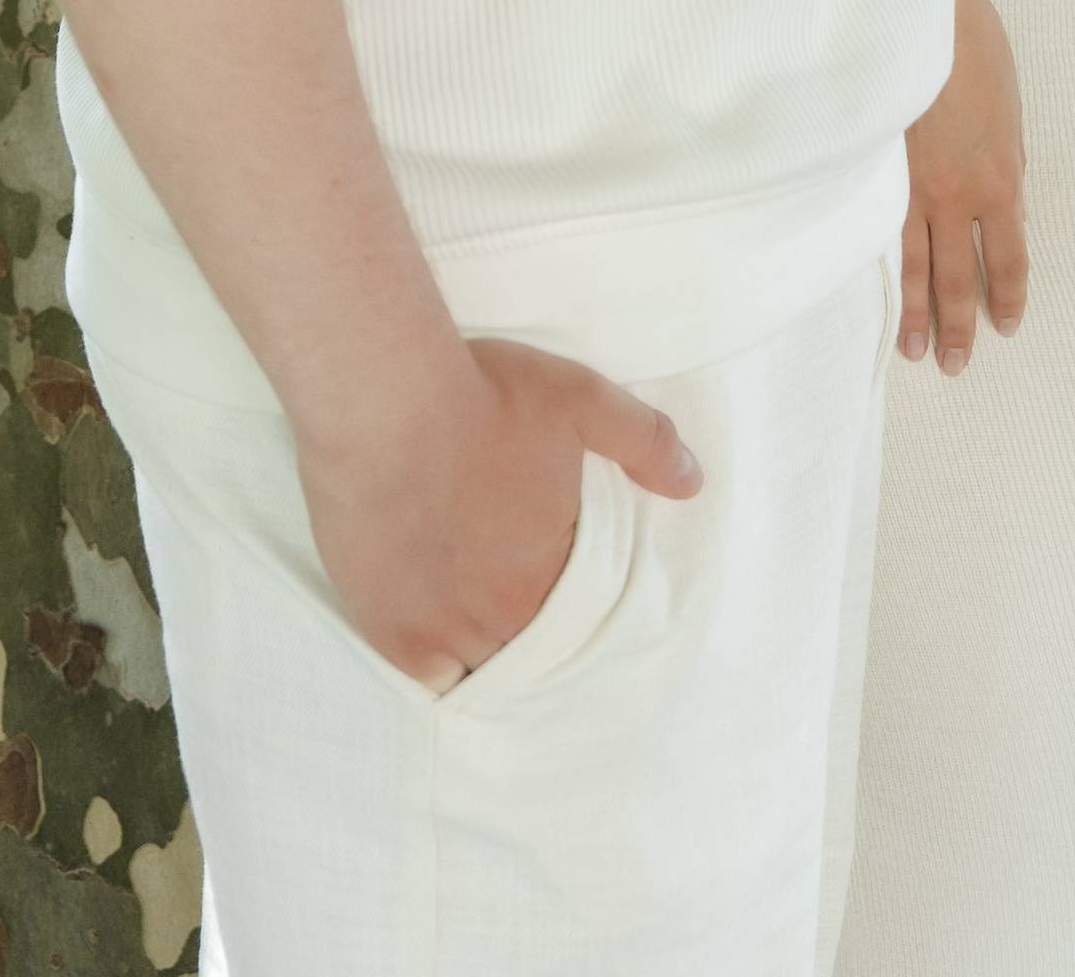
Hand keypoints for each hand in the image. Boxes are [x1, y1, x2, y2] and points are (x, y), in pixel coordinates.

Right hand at [297, 334, 699, 692]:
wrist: (382, 399)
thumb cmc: (481, 396)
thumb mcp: (581, 399)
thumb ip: (644, 442)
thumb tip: (692, 482)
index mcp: (550, 572)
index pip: (581, 620)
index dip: (579, 608)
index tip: (568, 589)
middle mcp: (499, 615)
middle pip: (530, 649)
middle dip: (534, 633)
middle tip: (525, 605)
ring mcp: (440, 627)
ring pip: (481, 669)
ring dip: (491, 652)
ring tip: (488, 625)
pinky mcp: (387, 627)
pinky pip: (428, 678)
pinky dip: (442, 669)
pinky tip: (443, 646)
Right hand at [900, 0, 1026, 373]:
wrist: (919, 14)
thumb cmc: (973, 49)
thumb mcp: (1010, 109)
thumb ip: (1007, 161)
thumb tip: (1005, 197)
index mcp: (1000, 179)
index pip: (1010, 257)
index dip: (1009, 294)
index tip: (1007, 324)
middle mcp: (956, 196)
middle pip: (961, 276)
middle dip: (960, 324)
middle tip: (956, 364)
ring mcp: (910, 187)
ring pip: (915, 266)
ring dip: (917, 312)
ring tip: (915, 352)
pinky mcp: (874, 173)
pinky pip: (879, 232)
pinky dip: (880, 267)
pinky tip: (875, 291)